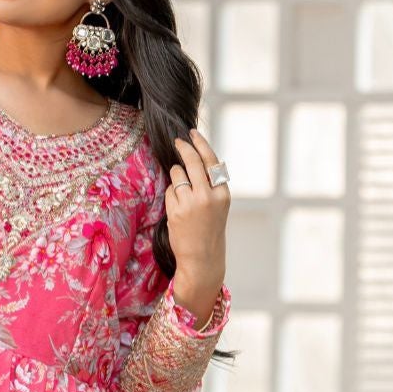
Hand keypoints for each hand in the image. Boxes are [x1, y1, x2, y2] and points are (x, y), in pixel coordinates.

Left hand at [165, 128, 229, 317]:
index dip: (201, 144)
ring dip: (177, 177)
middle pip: (192, 160)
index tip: (192, 133)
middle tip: (178, 141)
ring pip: (178, 173)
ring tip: (183, 194)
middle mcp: (208, 195)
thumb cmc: (209, 230)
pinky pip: (170, 190)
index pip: (211, 161)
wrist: (202, 257)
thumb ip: (211, 184)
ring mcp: (191, 202)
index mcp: (222, 193)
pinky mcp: (176, 210)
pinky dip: (172, 194)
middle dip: (184, 147)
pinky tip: (178, 207)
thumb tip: (197, 158)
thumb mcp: (218, 205)